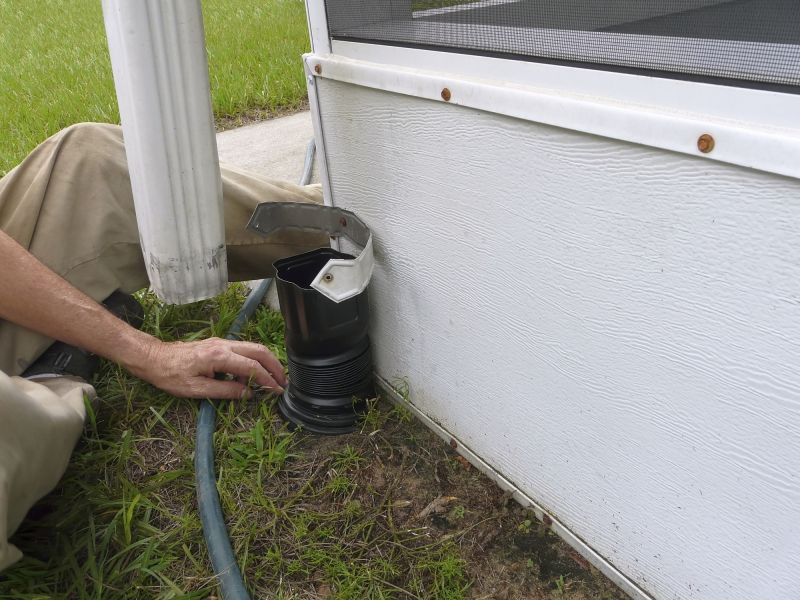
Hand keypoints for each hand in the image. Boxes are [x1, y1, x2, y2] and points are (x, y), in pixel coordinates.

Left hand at [130, 337, 286, 398]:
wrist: (154, 359)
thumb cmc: (171, 376)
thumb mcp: (197, 389)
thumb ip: (225, 391)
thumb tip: (248, 393)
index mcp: (218, 356)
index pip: (251, 366)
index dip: (266, 379)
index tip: (276, 390)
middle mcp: (223, 345)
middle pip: (258, 350)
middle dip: (274, 366)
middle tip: (283, 382)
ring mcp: (222, 342)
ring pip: (253, 348)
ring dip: (266, 362)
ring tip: (271, 380)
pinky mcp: (219, 344)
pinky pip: (243, 350)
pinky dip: (254, 361)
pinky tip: (250, 376)